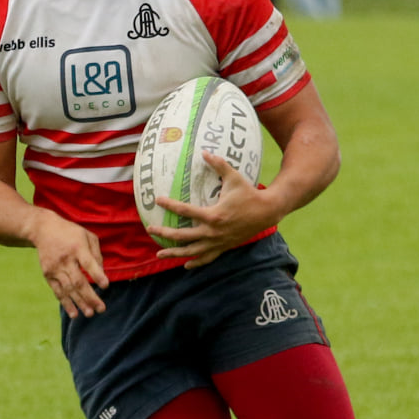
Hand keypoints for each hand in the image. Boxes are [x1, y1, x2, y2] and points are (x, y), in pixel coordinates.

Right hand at [31, 212, 107, 318]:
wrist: (43, 229)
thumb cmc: (70, 233)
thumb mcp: (87, 236)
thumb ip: (96, 254)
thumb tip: (102, 274)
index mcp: (77, 247)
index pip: (88, 263)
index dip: (97, 275)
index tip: (105, 286)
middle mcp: (66, 259)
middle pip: (78, 281)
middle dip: (90, 297)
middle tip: (101, 309)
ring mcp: (55, 268)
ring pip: (68, 289)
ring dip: (79, 303)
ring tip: (90, 314)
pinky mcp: (48, 274)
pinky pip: (58, 291)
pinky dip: (66, 303)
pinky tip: (74, 313)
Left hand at [152, 152, 285, 267]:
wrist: (267, 211)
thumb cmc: (249, 193)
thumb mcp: (234, 177)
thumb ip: (219, 165)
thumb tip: (204, 152)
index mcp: (213, 215)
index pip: (185, 210)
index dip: (170, 204)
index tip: (157, 199)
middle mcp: (213, 232)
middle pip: (183, 236)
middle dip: (165, 233)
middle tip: (151, 229)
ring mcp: (218, 242)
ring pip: (192, 251)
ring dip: (175, 253)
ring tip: (160, 254)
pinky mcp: (224, 247)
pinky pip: (207, 258)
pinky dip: (196, 263)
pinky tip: (186, 265)